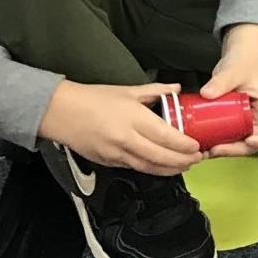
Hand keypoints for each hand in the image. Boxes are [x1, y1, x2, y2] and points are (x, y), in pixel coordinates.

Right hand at [39, 80, 201, 175]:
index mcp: (133, 118)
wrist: (60, 112)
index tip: (197, 146)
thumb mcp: (127, 91)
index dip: (184, 145)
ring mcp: (116, 153)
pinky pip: (135, 168)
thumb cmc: (92, 99)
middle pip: (161, 157)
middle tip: (196, 159)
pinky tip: (161, 166)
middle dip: (182, 161)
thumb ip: (155, 91)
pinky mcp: (108, 162)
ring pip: (149, 167)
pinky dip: (151, 169)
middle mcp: (126, 139)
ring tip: (184, 166)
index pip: (166, 136)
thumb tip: (175, 88)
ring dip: (169, 169)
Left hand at [201, 24, 257, 155]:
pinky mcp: (233, 120)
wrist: (240, 52)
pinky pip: (227, 135)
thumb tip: (206, 93)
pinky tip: (201, 142)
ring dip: (224, 149)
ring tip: (204, 150)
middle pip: (254, 143)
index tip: (249, 140)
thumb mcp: (235, 69)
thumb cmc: (246, 59)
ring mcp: (246, 120)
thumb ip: (222, 81)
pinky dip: (216, 141)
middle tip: (216, 149)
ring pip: (239, 142)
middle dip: (236, 149)